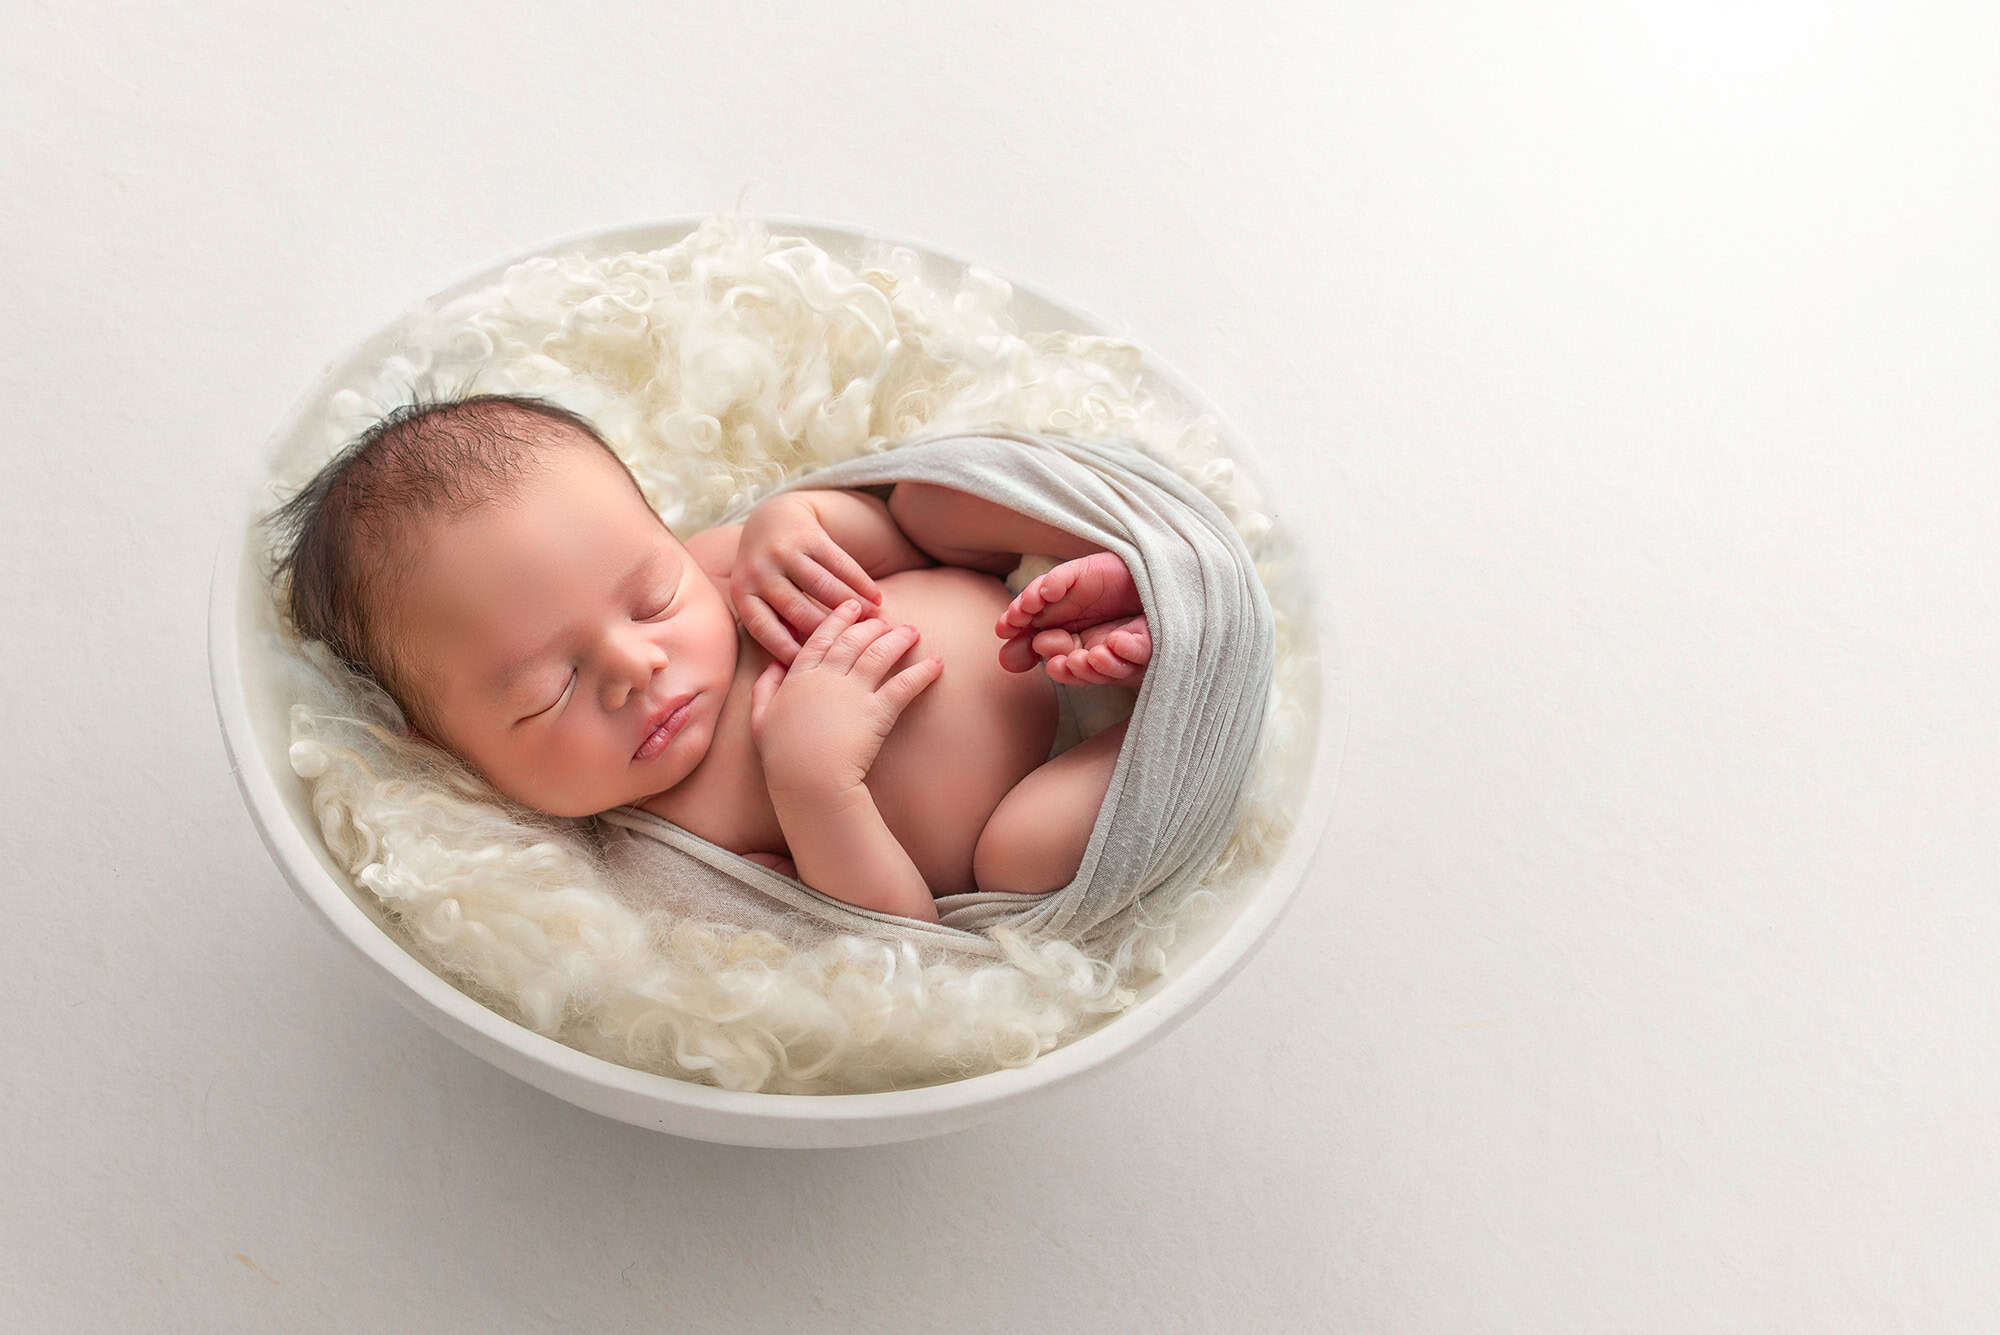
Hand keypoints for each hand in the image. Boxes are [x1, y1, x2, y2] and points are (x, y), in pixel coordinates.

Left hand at [731, 495, 882, 663]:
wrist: (772, 518)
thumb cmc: (769, 572)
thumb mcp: (759, 596)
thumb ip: (775, 624)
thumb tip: (805, 661)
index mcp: (744, 594)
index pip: (766, 631)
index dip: (790, 652)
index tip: (817, 671)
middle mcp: (759, 572)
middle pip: (799, 612)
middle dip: (833, 632)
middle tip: (859, 647)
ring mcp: (782, 552)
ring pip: (823, 588)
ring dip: (854, 606)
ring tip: (875, 621)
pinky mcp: (807, 536)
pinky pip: (840, 564)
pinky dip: (861, 583)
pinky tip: (877, 597)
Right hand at [748, 600, 941, 798]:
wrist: (808, 780)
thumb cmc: (782, 756)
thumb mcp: (761, 718)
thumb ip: (765, 688)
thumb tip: (773, 665)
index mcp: (800, 676)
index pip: (821, 638)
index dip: (838, 619)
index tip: (851, 606)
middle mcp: (828, 677)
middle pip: (854, 640)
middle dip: (871, 625)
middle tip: (885, 618)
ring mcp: (854, 692)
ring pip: (879, 654)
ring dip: (899, 639)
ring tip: (913, 632)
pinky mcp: (878, 711)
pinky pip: (904, 684)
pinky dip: (922, 672)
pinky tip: (937, 664)